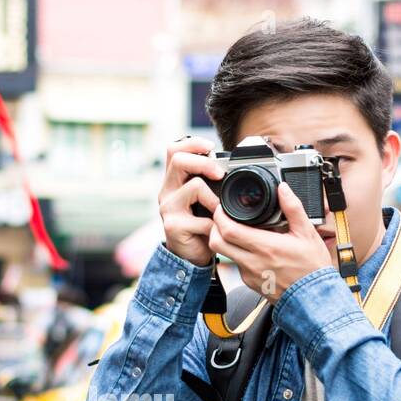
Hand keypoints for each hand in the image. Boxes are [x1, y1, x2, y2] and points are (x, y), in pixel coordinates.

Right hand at [158, 136, 223, 266]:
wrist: (189, 257)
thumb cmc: (200, 225)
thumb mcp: (204, 200)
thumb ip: (210, 183)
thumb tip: (233, 166)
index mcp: (174, 181)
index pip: (173, 150)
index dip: (192, 143)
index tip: (210, 146)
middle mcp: (167, 192)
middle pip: (178, 160)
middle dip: (204, 163)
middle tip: (220, 174)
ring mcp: (168, 209)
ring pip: (194, 186)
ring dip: (214, 198)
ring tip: (220, 211)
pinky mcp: (174, 227)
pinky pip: (203, 218)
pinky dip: (215, 224)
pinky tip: (216, 230)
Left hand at [208, 181, 332, 301]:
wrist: (312, 298)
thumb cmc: (312, 268)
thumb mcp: (307, 233)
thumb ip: (293, 208)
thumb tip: (283, 189)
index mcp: (266, 247)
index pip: (228, 231)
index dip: (220, 216)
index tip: (223, 208)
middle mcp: (253, 263)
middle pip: (217, 243)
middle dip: (214, 227)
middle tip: (223, 218)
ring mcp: (249, 275)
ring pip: (225, 254)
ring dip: (225, 241)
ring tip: (237, 230)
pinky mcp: (249, 283)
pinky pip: (236, 265)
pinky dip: (238, 254)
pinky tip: (252, 248)